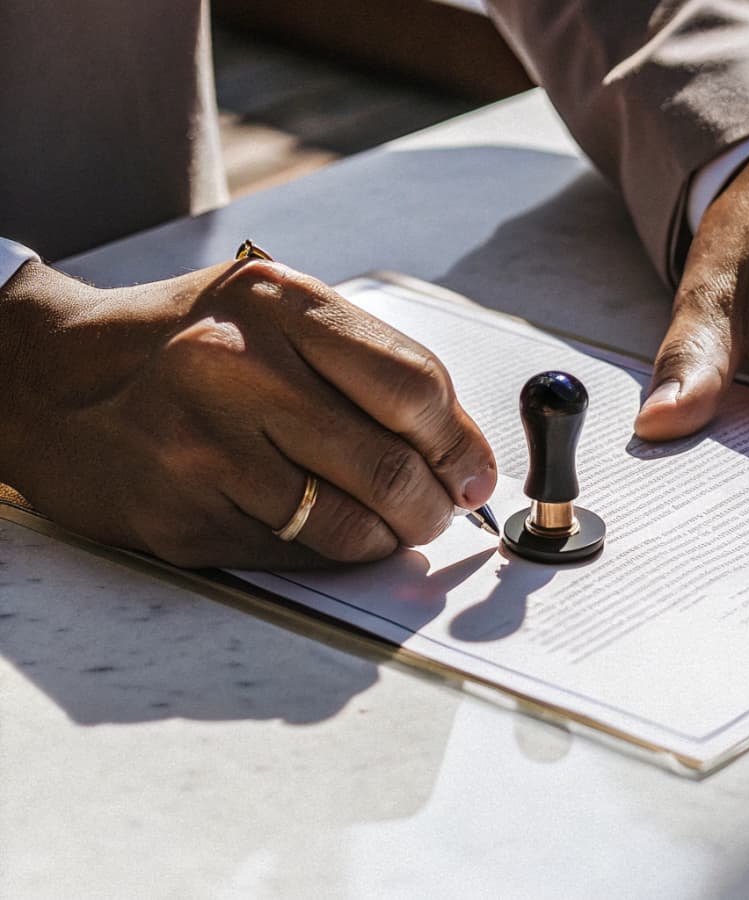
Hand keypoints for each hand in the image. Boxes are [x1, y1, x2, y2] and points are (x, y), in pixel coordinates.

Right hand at [0, 258, 495, 566]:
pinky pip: (294, 555)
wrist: (48, 377)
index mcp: (278, 303)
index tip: (475, 474)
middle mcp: (239, 366)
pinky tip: (327, 534)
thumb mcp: (273, 315)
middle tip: (439, 512)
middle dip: (435, 505)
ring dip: (389, 539)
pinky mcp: (179, 513)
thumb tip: (463, 451)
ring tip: (390, 527)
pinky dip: (331, 555)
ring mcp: (203, 444)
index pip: (414, 386)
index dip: (461, 444)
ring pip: (348, 525)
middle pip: (390, 465)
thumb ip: (369, 366)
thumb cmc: (182, 343)